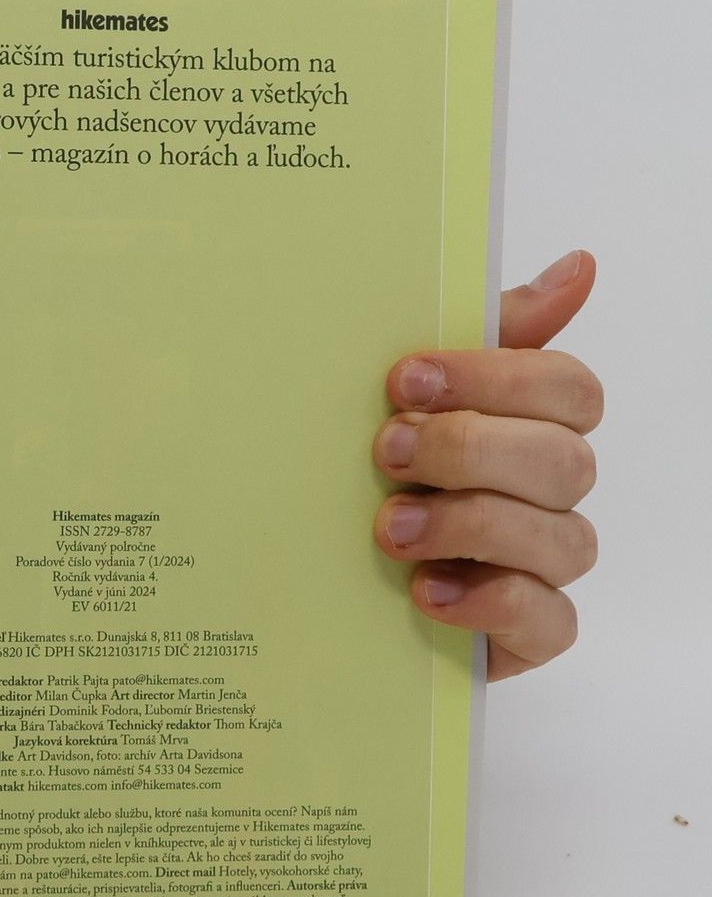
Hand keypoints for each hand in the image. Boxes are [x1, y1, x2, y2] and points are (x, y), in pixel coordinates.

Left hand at [373, 249, 600, 679]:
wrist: (316, 575)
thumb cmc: (377, 470)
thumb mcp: (409, 394)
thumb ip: (491, 332)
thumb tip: (580, 265)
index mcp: (531, 424)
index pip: (567, 388)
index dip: (494, 379)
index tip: (403, 379)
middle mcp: (549, 491)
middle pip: (563, 460)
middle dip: (470, 450)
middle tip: (386, 449)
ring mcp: (544, 562)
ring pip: (561, 538)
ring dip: (470, 524)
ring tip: (391, 527)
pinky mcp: (528, 630)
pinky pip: (550, 619)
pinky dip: (488, 601)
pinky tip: (427, 592)